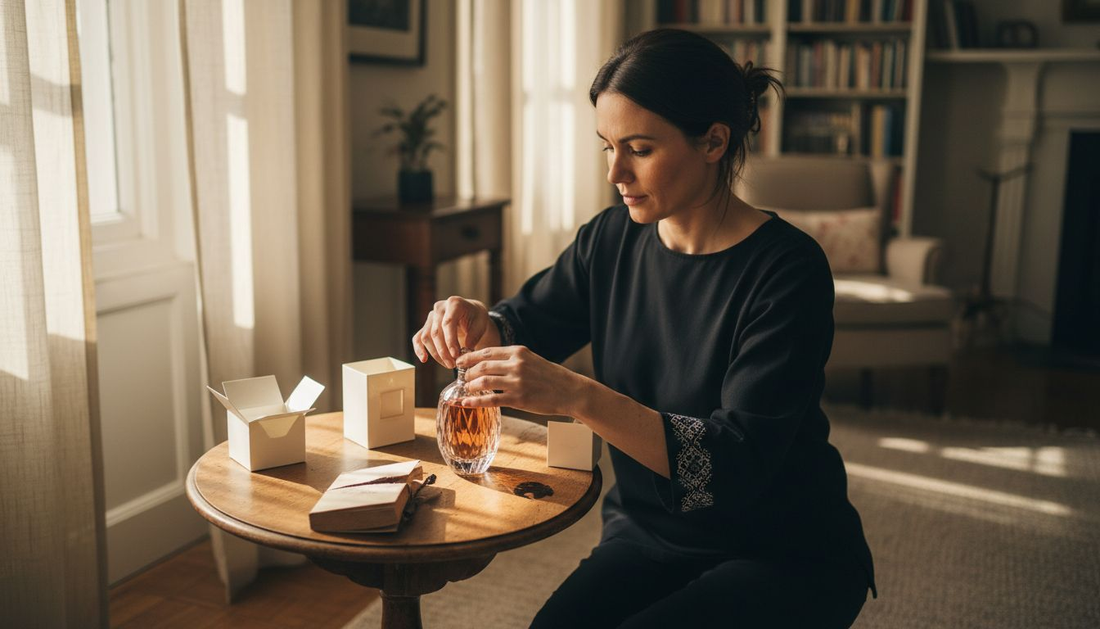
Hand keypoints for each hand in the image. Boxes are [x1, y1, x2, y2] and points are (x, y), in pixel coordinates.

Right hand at [411, 297, 495, 368]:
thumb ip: (473, 337)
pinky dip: (419, 349)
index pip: (448, 323)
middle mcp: (439, 308)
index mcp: (454, 303)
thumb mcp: (480, 325)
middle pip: (436, 332)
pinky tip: (424, 359)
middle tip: (453, 364)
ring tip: (448, 364)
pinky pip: (418, 338)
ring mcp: (431, 316)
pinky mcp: (426, 326)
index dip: (450, 341)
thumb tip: (464, 352)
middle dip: (444, 351)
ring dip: (436, 354)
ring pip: (426, 337)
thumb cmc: (476, 318)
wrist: (470, 313)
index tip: (455, 355)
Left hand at [455, 346, 586, 416]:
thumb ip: (512, 359)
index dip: (469, 357)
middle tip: (463, 378)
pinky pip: (491, 400)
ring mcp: (517, 382)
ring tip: (466, 389)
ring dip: (470, 386)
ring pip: (483, 382)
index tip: (459, 361)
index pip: (487, 352)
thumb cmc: (550, 376)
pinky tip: (466, 403)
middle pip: (482, 366)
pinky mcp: (518, 399)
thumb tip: (489, 363)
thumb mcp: (531, 359)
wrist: (569, 391)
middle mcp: (516, 365)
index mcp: (518, 352)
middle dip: (467, 373)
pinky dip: (475, 402)